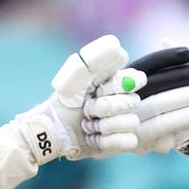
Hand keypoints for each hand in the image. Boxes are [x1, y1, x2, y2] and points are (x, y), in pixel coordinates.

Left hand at [16, 35, 145, 161]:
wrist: (53, 130)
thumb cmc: (65, 101)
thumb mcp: (75, 78)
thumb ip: (94, 60)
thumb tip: (117, 46)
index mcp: (117, 83)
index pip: (136, 78)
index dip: (117, 86)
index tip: (100, 90)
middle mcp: (125, 101)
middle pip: (132, 102)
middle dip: (103, 108)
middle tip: (87, 110)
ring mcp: (126, 122)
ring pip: (131, 123)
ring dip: (103, 126)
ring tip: (87, 126)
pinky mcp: (123, 142)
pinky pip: (129, 141)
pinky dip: (107, 141)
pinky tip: (93, 139)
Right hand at [127, 46, 188, 154]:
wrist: (171, 130)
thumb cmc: (168, 94)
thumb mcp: (169, 74)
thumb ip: (170, 59)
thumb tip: (167, 41)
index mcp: (126, 79)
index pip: (146, 64)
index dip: (166, 58)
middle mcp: (122, 100)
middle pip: (154, 90)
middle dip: (183, 88)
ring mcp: (127, 122)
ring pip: (158, 112)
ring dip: (186, 109)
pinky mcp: (138, 141)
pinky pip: (161, 132)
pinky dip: (182, 123)